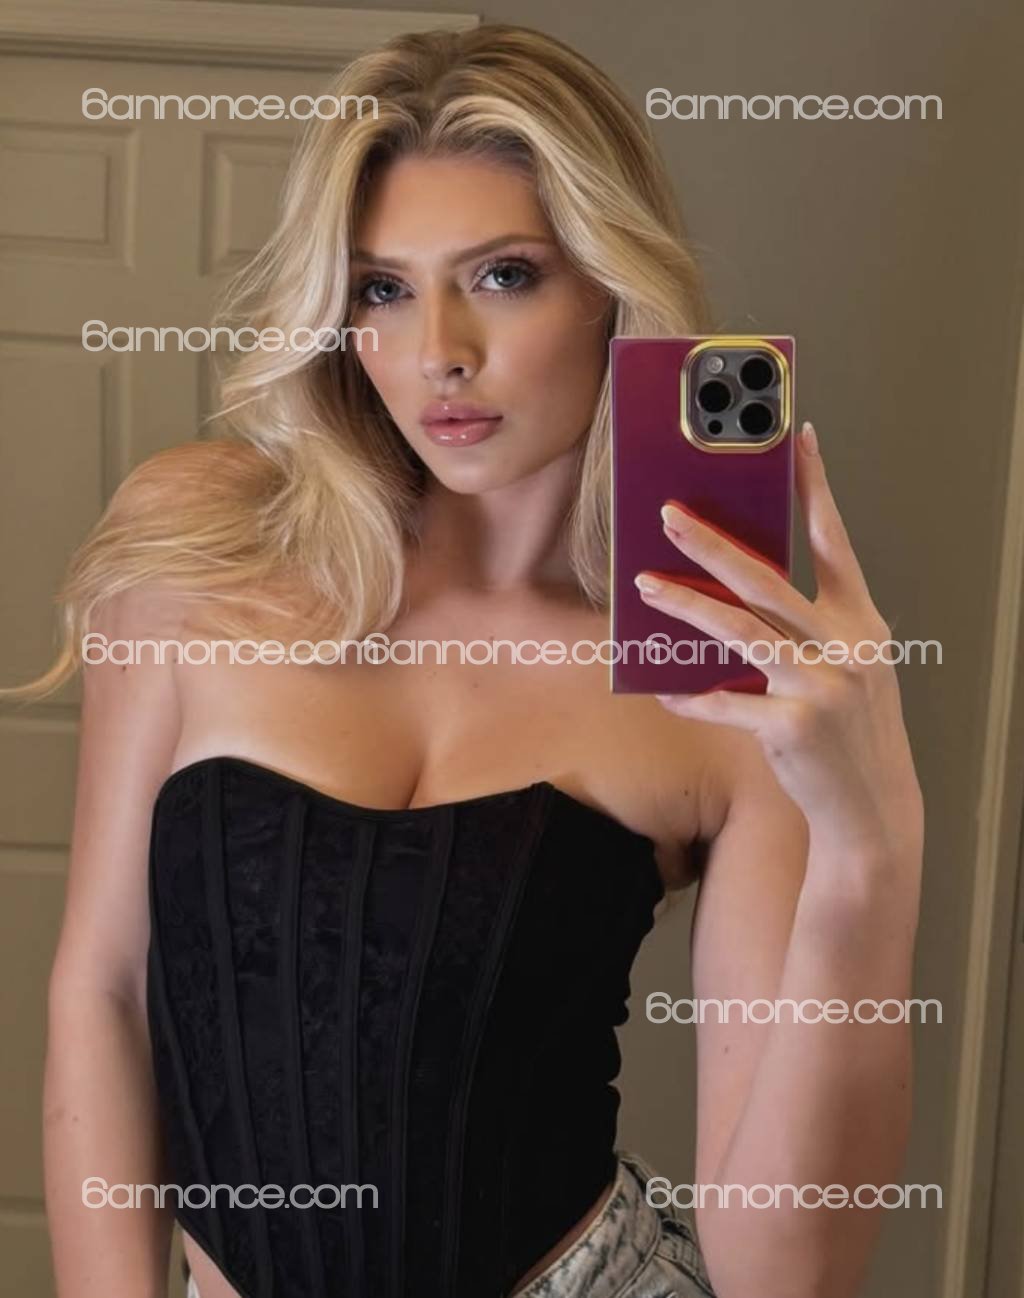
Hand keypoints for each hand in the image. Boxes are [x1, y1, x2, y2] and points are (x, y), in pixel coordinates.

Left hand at [634, 421, 923, 866]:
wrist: (871, 804)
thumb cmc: (848, 727)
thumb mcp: (846, 667)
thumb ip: (804, 628)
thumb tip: (729, 591)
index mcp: (862, 622)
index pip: (835, 542)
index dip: (816, 489)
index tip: (797, 439)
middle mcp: (847, 646)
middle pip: (768, 580)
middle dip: (712, 543)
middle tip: (668, 514)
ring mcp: (822, 685)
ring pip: (738, 631)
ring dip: (685, 606)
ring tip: (644, 586)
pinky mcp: (793, 726)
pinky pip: (725, 703)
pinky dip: (692, 697)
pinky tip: (664, 691)